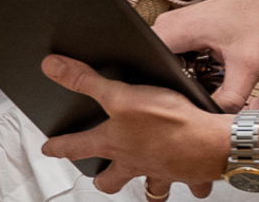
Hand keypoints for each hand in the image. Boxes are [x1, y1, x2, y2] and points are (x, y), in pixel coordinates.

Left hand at [39, 54, 225, 195]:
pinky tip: (191, 171)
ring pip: (151, 189)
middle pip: (112, 180)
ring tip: (147, 182)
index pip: (76, 147)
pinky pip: (189, 183)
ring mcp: (160, 170)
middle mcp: (134, 162)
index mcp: (114, 144)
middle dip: (104, 179)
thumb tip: (53, 68)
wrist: (210, 143)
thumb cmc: (168, 123)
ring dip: (148, 188)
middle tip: (100, 175)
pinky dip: (189, 181)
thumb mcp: (120, 95)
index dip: (59, 146)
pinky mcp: (188, 172)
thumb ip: (86, 81)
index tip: (48, 149)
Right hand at [154, 0, 258, 111]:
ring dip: (175, 76)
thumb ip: (229, 98)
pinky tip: (200, 74)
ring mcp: (171, 25)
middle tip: (191, 96)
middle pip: (150, 64)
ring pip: (159, 59)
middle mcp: (167, 24)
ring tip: (198, 83)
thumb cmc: (258, 29)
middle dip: (168, 85)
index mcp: (176, 29)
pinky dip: (182, 67)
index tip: (174, 103)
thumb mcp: (248, 68)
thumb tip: (211, 121)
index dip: (156, 88)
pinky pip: (169, 53)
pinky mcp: (178, 29)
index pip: (145, 62)